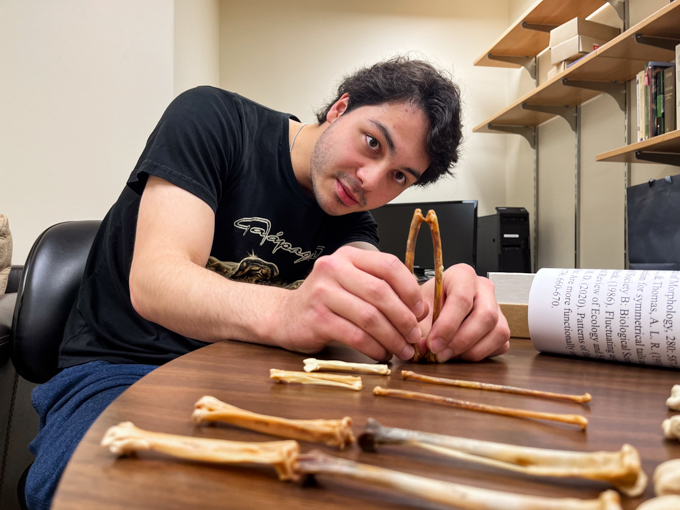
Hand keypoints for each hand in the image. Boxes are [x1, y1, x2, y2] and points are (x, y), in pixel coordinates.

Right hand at [277, 246, 428, 360]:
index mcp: (349, 256)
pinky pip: (356, 336)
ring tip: (403, 350)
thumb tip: (420, 309)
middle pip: (381, 292)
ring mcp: (322, 292)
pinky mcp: (317, 318)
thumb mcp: (352, 284)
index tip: (421, 311)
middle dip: (404, 318)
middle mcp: (334, 268)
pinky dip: (374, 348)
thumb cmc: (326, 302)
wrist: (285, 316)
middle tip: (415, 336)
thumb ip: (381, 288)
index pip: (389, 266)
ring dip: (392, 337)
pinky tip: (382, 354)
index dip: (410, 289)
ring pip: (370, 317)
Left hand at [419, 264, 509, 361]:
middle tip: (440, 354)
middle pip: (485, 316)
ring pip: (498, 331)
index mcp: (462, 276)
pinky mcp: (502, 326)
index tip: (432, 343)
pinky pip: (501, 344)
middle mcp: (484, 289)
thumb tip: (422, 345)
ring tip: (449, 355)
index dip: (447, 325)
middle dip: (461, 340)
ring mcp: (497, 307)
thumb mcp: (418, 307)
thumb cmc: (429, 303)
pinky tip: (461, 354)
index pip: (462, 298)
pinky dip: (481, 354)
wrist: (435, 308)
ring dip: (472, 350)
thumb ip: (418, 324)